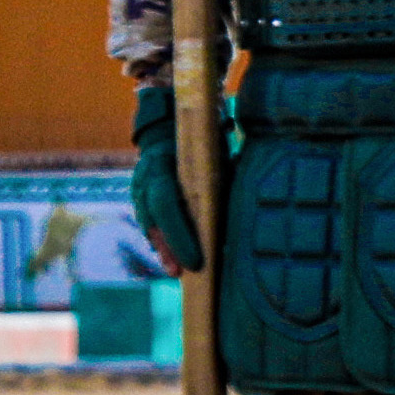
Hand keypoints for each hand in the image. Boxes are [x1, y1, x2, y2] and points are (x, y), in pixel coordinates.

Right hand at [128, 80, 218, 276]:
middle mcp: (145, 177)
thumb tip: (254, 197)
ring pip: (149, 222)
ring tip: (176, 272)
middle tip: (183, 271)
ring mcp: (140, 186)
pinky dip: (161, 240)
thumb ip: (225, 172)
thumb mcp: (214, 151)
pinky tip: (171, 259)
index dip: (179, 233)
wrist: (171, 123)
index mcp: (162, 163)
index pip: (164, 203)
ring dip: (163, 247)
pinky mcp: (142, 196)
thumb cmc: (204, 139)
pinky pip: (150, 221)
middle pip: (154, 218)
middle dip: (169, 246)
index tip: (197, 259)